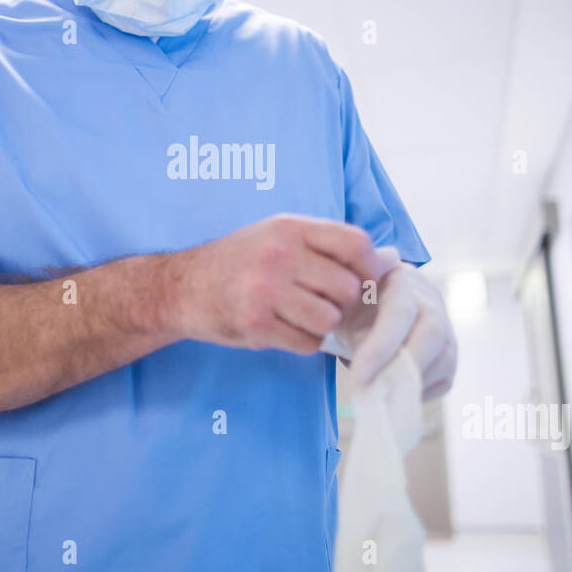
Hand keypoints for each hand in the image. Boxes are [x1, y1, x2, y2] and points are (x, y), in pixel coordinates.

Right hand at [174, 214, 385, 353]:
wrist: (183, 286)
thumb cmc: (240, 261)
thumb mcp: (278, 236)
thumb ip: (326, 245)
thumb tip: (387, 259)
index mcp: (290, 228)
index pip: (355, 243)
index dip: (369, 266)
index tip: (364, 279)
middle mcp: (279, 256)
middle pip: (347, 287)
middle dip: (342, 301)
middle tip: (322, 301)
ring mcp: (266, 290)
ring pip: (329, 319)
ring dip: (322, 325)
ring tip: (301, 316)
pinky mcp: (256, 324)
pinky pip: (307, 342)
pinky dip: (303, 341)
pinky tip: (283, 328)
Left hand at [337, 258, 457, 400]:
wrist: (380, 297)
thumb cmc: (361, 303)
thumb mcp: (349, 309)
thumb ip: (358, 334)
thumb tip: (367, 377)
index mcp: (402, 282)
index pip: (399, 312)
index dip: (380, 347)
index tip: (358, 377)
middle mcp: (431, 302)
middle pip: (431, 334)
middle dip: (403, 369)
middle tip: (374, 393)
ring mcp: (447, 327)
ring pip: (443, 359)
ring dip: (412, 384)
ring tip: (382, 398)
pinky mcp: (450, 352)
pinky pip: (444, 378)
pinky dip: (421, 392)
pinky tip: (397, 395)